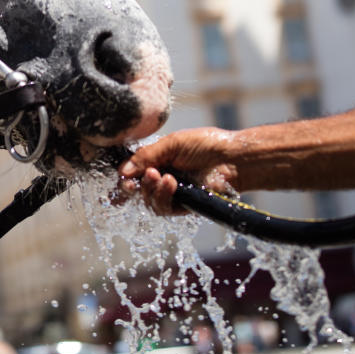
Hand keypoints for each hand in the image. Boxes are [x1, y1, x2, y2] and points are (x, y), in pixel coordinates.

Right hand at [117, 128, 238, 214]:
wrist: (231, 158)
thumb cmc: (206, 145)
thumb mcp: (171, 144)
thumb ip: (146, 156)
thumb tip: (124, 171)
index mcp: (159, 160)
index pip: (134, 172)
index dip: (125, 177)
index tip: (123, 176)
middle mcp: (163, 178)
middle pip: (138, 190)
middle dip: (136, 184)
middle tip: (143, 177)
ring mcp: (173, 194)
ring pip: (149, 201)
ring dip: (151, 190)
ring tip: (162, 176)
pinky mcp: (183, 206)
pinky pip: (164, 208)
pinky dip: (163, 196)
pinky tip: (171, 183)